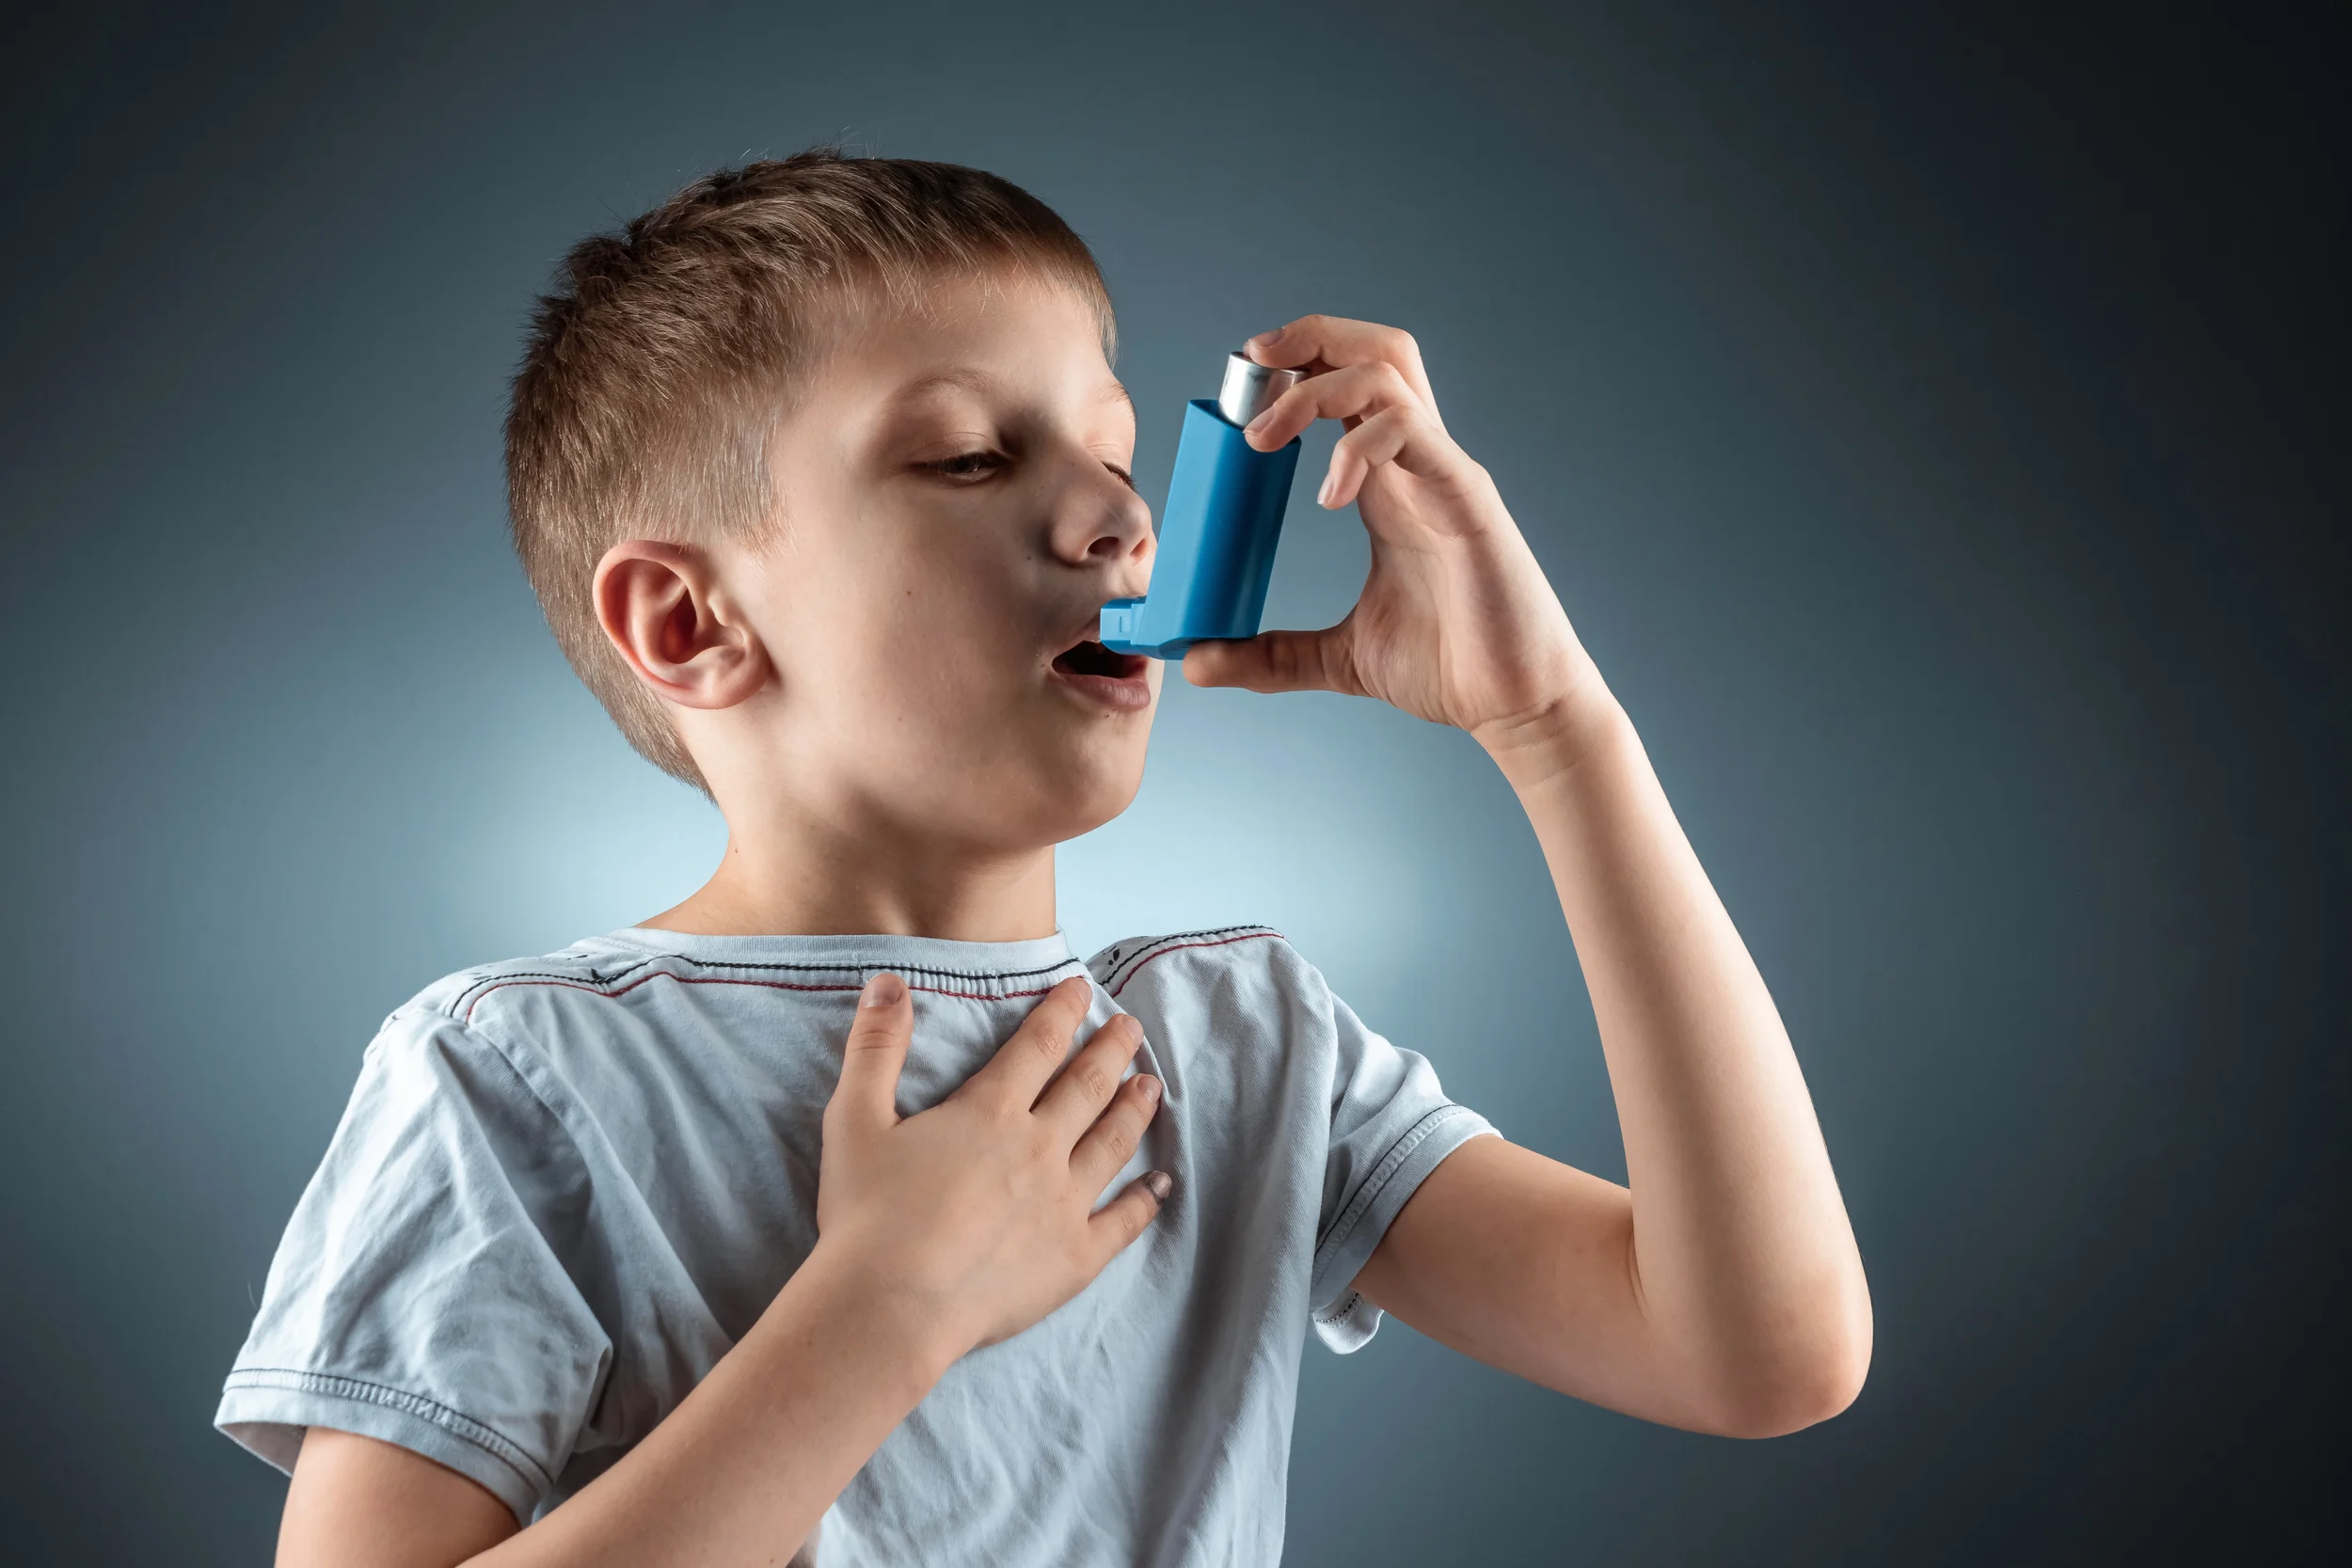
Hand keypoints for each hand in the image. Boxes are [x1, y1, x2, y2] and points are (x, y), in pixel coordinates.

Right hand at [813, 973, 1170, 1356]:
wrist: (891, 1308)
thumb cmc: (866, 1217)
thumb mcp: (854, 1119)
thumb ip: (875, 1047)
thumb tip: (888, 981)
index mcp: (990, 1111)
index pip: (1038, 1046)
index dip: (1061, 1011)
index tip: (1082, 988)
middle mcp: (1039, 1148)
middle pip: (1087, 1086)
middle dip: (1112, 1050)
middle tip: (1132, 1027)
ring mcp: (1064, 1203)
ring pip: (1113, 1142)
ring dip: (1135, 1109)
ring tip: (1151, 1086)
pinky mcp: (1075, 1257)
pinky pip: (1124, 1221)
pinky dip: (1147, 1199)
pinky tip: (1162, 1184)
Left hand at [1182, 315, 1611, 766]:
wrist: (1517, 704)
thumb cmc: (1452, 666)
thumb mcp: (1339, 658)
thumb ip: (1271, 655)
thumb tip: (1197, 662)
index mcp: (1387, 484)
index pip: (1345, 386)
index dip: (1293, 369)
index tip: (1234, 396)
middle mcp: (1416, 464)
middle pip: (1374, 348)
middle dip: (1308, 336)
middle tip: (1248, 365)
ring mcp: (1444, 473)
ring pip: (1388, 372)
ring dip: (1315, 387)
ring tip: (1262, 437)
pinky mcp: (1468, 499)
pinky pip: (1413, 432)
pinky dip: (1362, 445)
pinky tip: (1330, 495)